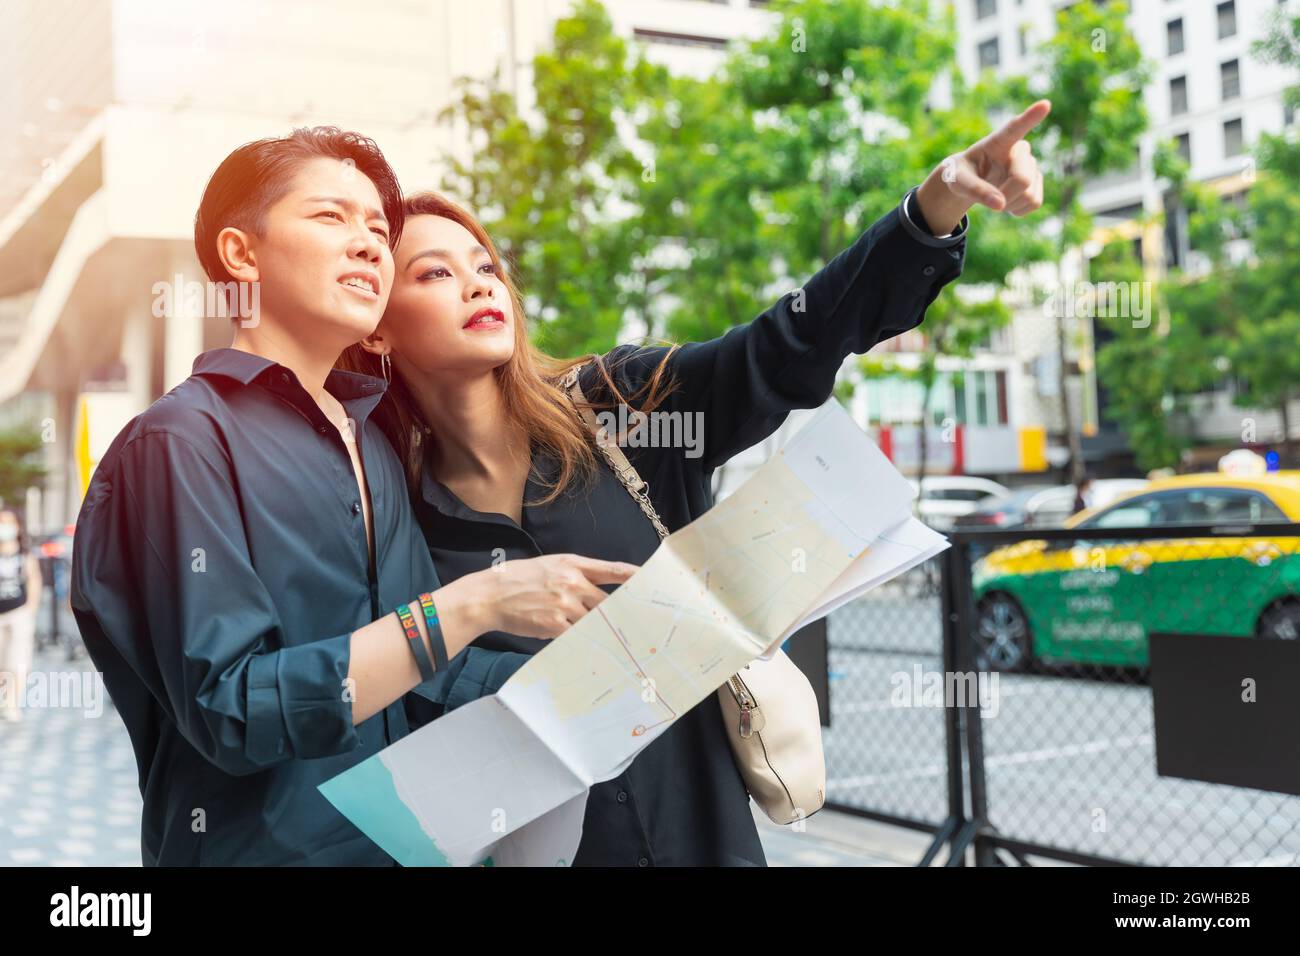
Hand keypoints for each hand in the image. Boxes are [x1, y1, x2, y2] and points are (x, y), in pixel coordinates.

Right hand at [467, 553, 638, 639]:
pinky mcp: (554, 625)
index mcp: (572, 564)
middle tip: (633, 625)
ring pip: (594, 621)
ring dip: (598, 630)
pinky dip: (582, 640)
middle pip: (607, 602)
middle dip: (617, 614)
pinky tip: (585, 644)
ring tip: (608, 639)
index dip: (634, 576)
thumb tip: (599, 592)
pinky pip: (577, 636)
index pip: (612, 569)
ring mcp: (564, 604)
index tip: (651, 580)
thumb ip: (575, 575)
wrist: (490, 595)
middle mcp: (572, 582)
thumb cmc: (519, 580)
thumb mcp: (549, 566)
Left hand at [915, 99, 1050, 233]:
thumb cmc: (961, 175)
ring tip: (995, 195)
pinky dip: (1017, 210)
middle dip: (1005, 196)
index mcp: (998, 141)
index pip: (1015, 127)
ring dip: (1009, 205)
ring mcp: (1031, 165)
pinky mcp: (1038, 181)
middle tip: (989, 199)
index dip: (1030, 117)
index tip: (1044, 104)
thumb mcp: (958, 181)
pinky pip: (1034, 203)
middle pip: (1022, 180)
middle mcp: (1020, 150)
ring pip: (1029, 195)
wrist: (970, 181)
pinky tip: (1007, 200)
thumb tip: (1000, 204)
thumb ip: (975, 190)